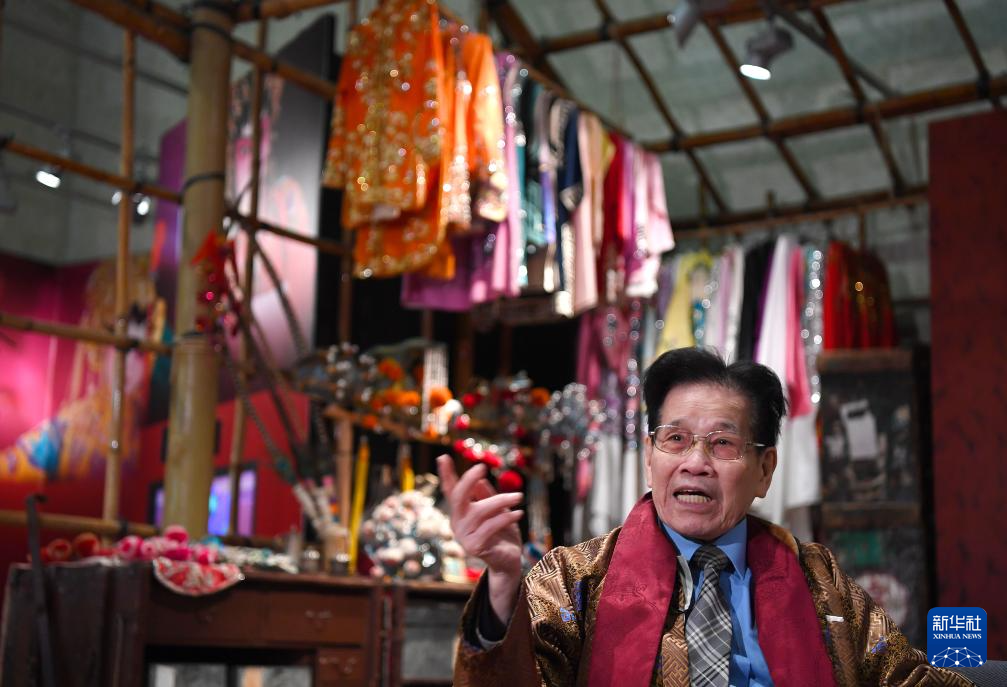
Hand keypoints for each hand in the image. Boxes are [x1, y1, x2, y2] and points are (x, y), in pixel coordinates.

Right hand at [438, 455, 523, 622]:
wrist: (508, 561)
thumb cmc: (502, 533)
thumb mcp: (497, 510)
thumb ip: (487, 496)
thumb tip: (480, 480)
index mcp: (461, 512)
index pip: (451, 491)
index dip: (446, 474)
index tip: (443, 457)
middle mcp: (458, 523)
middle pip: (457, 497)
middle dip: (468, 480)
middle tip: (481, 467)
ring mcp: (464, 537)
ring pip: (480, 511)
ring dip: (501, 501)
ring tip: (519, 497)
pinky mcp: (475, 548)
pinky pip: (490, 527)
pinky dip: (505, 517)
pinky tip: (518, 513)